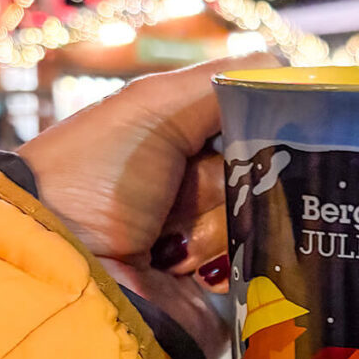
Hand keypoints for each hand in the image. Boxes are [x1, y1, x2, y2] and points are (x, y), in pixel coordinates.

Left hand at [20, 55, 276, 358]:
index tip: (249, 137)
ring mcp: (206, 236)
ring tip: (167, 243)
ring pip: (259, 224)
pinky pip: (254, 271)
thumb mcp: (156, 105)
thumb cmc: (95, 174)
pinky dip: (227, 269)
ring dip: (214, 231)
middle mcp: (195, 181)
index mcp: (180, 134)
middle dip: (223, 186)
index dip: (258, 130)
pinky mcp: (214, 285)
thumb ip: (226, 80)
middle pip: (260, 176)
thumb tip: (294, 73)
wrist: (65, 265)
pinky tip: (188, 270)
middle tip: (179, 192)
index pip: (254, 121)